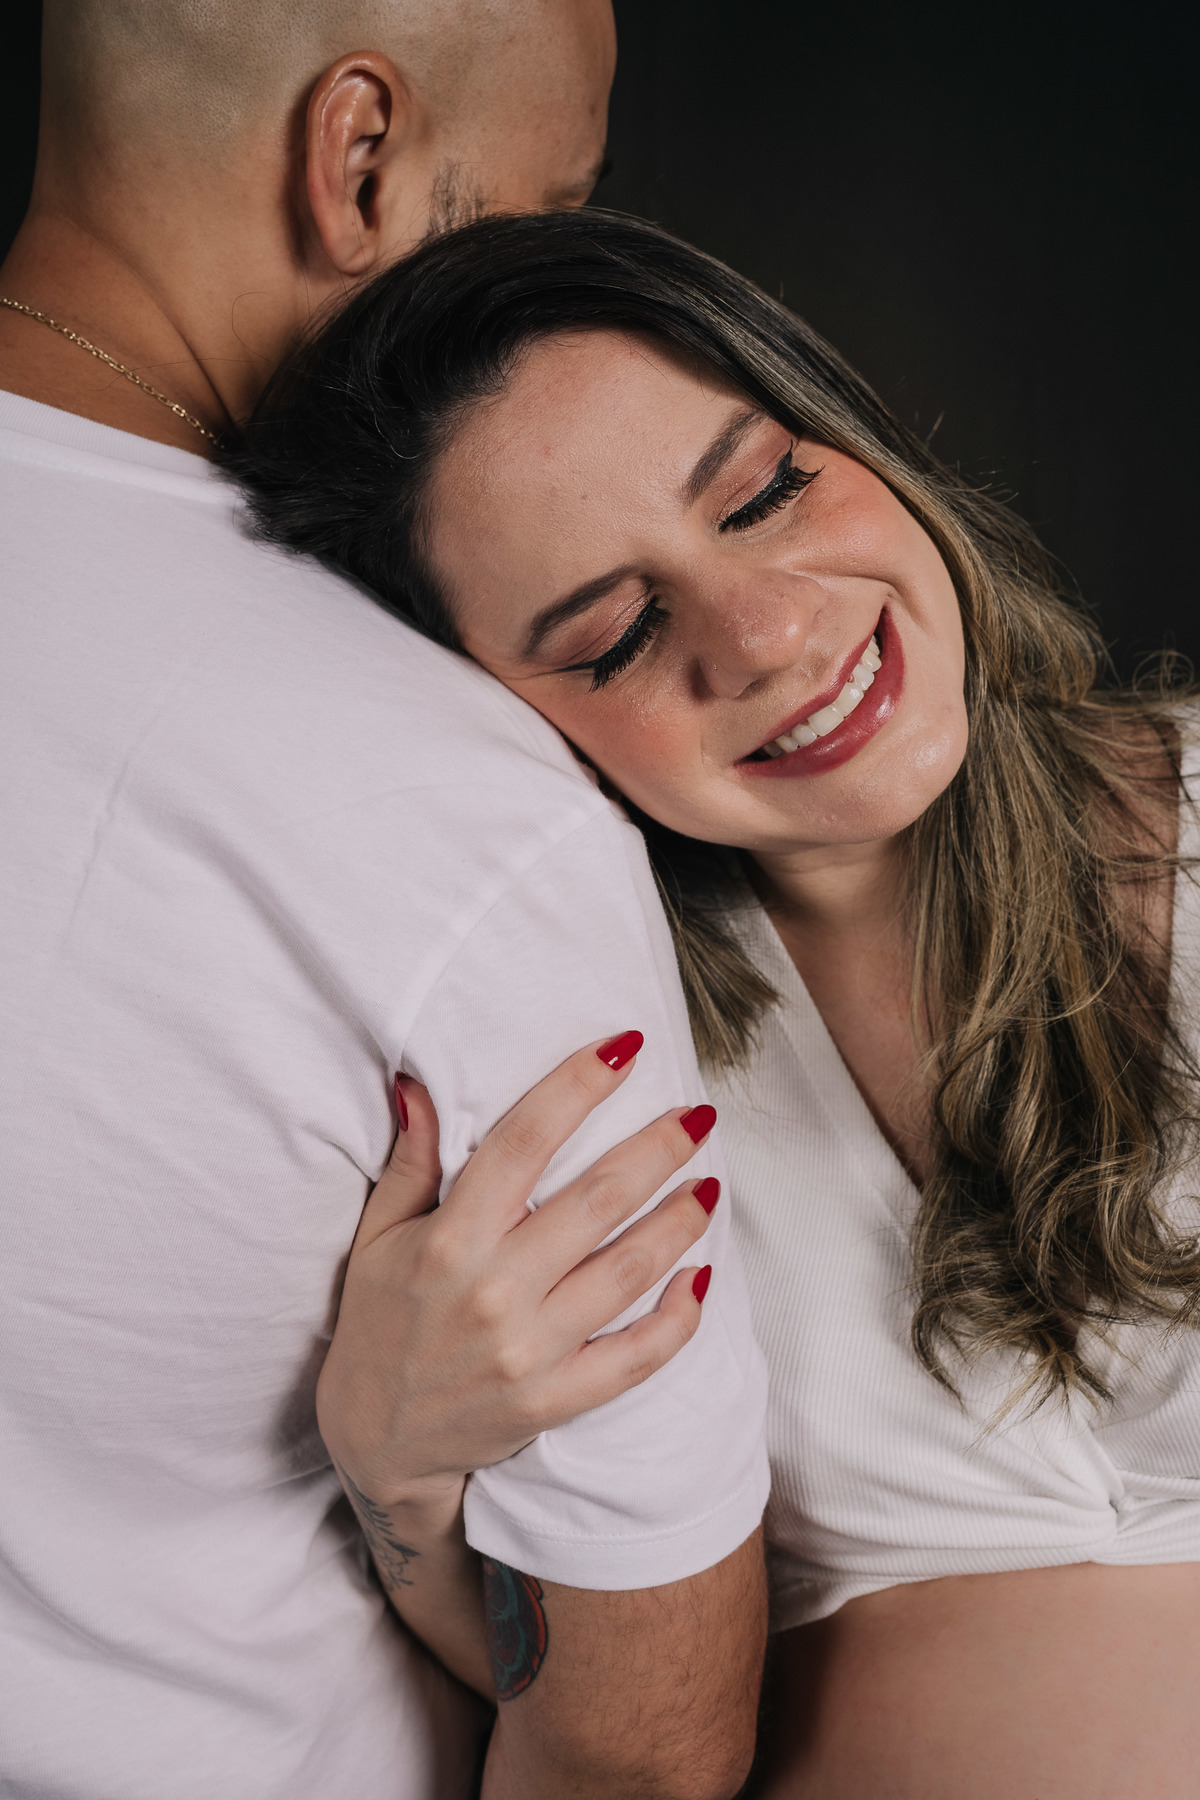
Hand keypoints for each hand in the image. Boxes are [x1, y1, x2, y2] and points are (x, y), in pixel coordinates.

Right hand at [316, 1032, 718, 1509]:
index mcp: (448, 1241)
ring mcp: (531, 1352)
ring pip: (629, 1269)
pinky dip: (678, 1317)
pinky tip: (701, 1275)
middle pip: (597, 1199)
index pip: (524, 1142)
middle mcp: (495, 1292)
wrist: (376, 1443)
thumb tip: (417, 1084)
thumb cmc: (377, 1325)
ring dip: (680, 1220)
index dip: (578, 1086)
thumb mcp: (376, 1238)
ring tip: (709, 1183)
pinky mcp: (557, 1400)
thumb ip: (408, 1164)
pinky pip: (637, 1356)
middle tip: (698, 1114)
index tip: (624, 1047)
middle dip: (658, 1147)